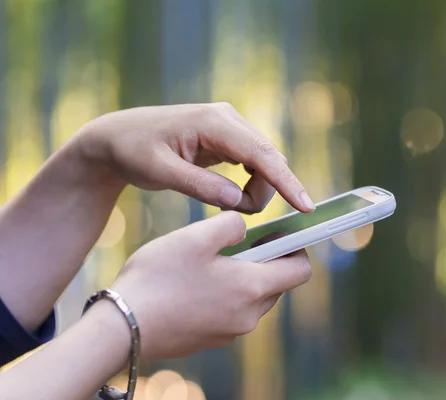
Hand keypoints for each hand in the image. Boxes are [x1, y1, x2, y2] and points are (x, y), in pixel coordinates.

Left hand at [74, 103, 314, 213]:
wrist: (118, 138)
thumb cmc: (134, 151)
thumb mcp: (160, 172)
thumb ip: (199, 186)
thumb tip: (239, 202)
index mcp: (214, 122)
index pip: (261, 154)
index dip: (285, 182)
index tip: (305, 206)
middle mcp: (229, 119)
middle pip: (268, 160)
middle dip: (263, 192)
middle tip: (235, 212)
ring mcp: (230, 127)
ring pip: (264, 164)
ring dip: (255, 190)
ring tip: (224, 203)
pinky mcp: (228, 138)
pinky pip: (253, 164)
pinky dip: (249, 184)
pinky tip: (229, 193)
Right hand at [110, 211, 311, 360]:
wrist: (121, 329)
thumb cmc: (159, 278)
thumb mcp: (196, 236)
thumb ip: (231, 225)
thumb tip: (245, 229)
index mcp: (253, 288)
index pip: (300, 271)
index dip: (296, 248)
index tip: (280, 233)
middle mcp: (249, 316)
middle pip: (277, 284)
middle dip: (267, 260)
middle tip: (243, 241)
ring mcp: (230, 332)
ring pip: (253, 298)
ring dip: (245, 277)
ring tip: (215, 259)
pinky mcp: (211, 340)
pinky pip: (232, 312)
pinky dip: (227, 294)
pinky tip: (197, 281)